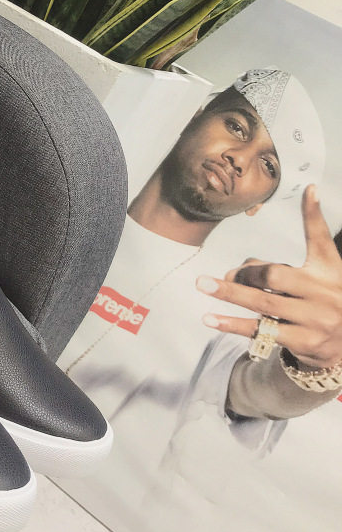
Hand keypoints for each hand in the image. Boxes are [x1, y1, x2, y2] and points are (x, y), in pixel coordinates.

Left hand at [198, 185, 341, 369]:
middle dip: (246, 274)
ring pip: (263, 302)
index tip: (309, 189)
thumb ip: (275, 267)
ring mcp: (313, 319)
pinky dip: (233, 324)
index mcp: (327, 270)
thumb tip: (232, 272)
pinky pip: (260, 330)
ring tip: (204, 285)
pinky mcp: (302, 341)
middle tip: (227, 274)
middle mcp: (323, 293)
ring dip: (230, 293)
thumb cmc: (322, 300)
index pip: (320, 238)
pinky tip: (211, 319)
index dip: (314, 214)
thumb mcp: (316, 275)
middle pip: (275, 276)